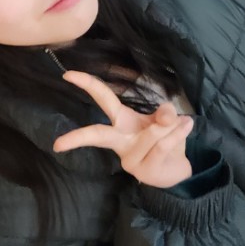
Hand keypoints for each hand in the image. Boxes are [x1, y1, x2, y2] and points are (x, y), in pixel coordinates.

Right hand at [52, 70, 193, 188]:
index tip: (67, 75)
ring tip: (182, 124)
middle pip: (98, 135)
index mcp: (121, 122)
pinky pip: (163, 145)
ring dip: (171, 126)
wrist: (178, 168)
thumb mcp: (165, 119)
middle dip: (79, 138)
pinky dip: (178, 133)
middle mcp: (120, 140)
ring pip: (151, 134)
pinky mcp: (143, 170)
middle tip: (58, 144)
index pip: (102, 99)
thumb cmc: (165, 139)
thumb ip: (164, 113)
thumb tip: (165, 111)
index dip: (87, 84)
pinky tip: (187, 127)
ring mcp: (129, 158)